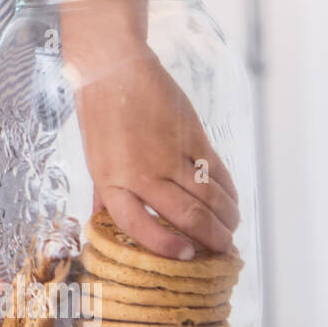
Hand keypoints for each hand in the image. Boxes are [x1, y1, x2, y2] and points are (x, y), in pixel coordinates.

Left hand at [73, 41, 240, 257]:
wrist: (113, 69)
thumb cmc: (101, 114)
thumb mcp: (95, 159)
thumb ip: (106, 194)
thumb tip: (103, 224)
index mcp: (112, 182)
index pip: (139, 226)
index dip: (166, 247)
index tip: (187, 257)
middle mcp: (142, 172)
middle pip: (187, 216)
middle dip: (211, 239)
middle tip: (223, 250)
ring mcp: (170, 154)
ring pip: (210, 197)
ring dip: (227, 218)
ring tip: (231, 228)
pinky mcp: (192, 136)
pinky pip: (218, 171)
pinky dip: (229, 190)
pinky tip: (232, 201)